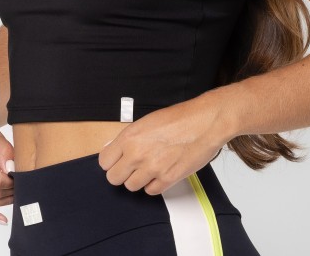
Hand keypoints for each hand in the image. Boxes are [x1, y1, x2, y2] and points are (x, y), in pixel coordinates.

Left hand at [97, 90, 231, 195]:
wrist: (205, 123)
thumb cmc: (180, 118)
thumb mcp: (148, 121)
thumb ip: (130, 138)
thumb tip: (116, 149)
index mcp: (130, 136)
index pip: (104, 161)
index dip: (111, 161)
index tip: (116, 161)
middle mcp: (137, 154)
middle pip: (114, 178)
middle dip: (121, 173)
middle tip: (131, 167)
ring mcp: (152, 168)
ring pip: (131, 186)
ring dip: (138, 179)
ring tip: (148, 168)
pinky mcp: (167, 179)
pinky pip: (150, 191)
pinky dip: (154, 184)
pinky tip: (160, 172)